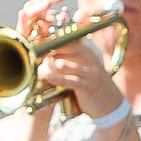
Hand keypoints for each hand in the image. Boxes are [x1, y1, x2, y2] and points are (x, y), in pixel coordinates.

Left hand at [17, 0, 125, 120]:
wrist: (110, 102)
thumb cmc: (89, 84)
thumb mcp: (80, 67)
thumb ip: (65, 58)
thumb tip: (44, 54)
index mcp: (83, 50)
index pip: (62, 39)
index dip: (46, 38)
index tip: (33, 37)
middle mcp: (87, 57)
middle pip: (60, 48)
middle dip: (43, 51)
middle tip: (30, 55)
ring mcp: (89, 71)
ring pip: (61, 64)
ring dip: (46, 67)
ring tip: (35, 70)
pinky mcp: (88, 85)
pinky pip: (68, 79)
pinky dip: (56, 78)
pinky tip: (47, 77)